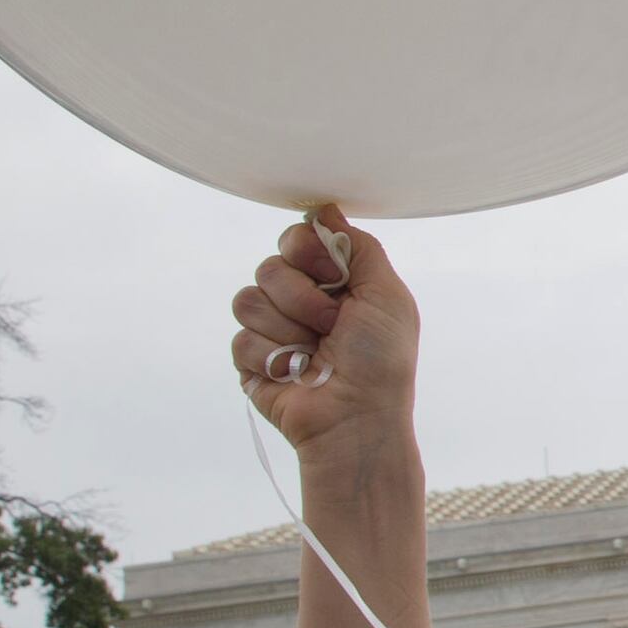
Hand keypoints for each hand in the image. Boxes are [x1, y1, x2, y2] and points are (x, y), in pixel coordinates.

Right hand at [230, 209, 418, 459]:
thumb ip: (359, 248)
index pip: (297, 238)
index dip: (307, 251)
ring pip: (248, 299)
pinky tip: (296, 373)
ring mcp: (274, 329)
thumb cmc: (381, 360)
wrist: (355, 418)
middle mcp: (302, 300)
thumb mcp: (387, 296)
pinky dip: (274, 357)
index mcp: (335, 281)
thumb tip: (327, 209)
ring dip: (289, 328)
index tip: (332, 275)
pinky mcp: (252, 359)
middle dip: (302, 296)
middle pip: (270, 265)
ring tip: (315, 352)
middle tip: (331, 324)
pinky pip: (241, 338)